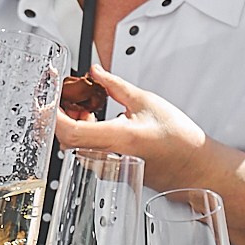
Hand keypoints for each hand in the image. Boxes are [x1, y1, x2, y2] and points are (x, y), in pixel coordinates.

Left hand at [52, 68, 209, 191]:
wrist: (194, 166)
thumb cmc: (179, 140)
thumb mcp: (146, 101)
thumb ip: (114, 85)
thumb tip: (95, 72)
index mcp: (119, 139)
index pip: (71, 131)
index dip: (54, 115)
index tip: (50, 98)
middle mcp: (110, 158)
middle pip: (67, 140)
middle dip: (61, 116)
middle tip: (66, 96)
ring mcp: (108, 169)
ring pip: (74, 148)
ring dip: (72, 124)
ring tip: (84, 105)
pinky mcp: (110, 172)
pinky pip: (85, 154)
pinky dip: (82, 134)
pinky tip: (93, 120)